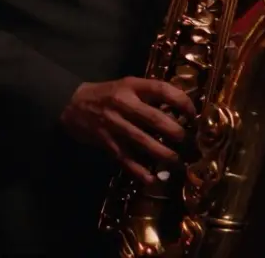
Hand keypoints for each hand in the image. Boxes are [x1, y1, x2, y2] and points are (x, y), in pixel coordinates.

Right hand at [60, 77, 195, 183]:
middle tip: (187, 140)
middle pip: (154, 118)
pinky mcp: (106, 142)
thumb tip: (181, 107)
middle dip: (175, 131)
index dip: (181, 101)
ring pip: (141, 140)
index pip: (162, 90)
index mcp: (133, 86)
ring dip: (162, 153)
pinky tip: (151, 179)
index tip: (193, 114)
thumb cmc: (107, 94)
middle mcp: (124, 104)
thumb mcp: (128, 85)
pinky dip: (138, 171)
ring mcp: (114, 124)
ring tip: (176, 162)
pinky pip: (125, 158)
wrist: (71, 104)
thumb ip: (149, 93)